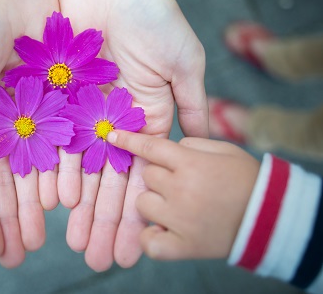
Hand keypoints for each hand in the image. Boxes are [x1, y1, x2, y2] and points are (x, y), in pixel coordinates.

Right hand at [0, 0, 57, 267]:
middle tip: (19, 256)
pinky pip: (61, 146)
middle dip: (10, 221)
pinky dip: (61, 174)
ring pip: (33, 173)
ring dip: (36, 208)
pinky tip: (65, 202)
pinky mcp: (57, 107)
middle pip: (4, 186)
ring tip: (41, 239)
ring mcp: (29, 121)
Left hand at [57, 0, 207, 270]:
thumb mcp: (183, 61)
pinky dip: (55, 171)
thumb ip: (191, 102)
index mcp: (146, 118)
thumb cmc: (154, 16)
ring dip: (79, 207)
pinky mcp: (59, 100)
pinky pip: (55, 141)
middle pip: (109, 181)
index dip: (139, 212)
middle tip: (98, 258)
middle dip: (105, 220)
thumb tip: (205, 143)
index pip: (143, 176)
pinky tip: (55, 203)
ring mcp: (85, 113)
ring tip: (76, 242)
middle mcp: (114, 122)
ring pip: (80, 168)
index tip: (137, 247)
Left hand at [109, 130, 259, 259]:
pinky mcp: (183, 246)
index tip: (111, 135)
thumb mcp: (224, 149)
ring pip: (143, 204)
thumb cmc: (248, 179)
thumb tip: (168, 145)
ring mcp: (180, 219)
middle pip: (147, 175)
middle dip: (157, 175)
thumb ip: (194, 142)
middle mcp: (181, 189)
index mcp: (191, 163)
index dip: (129, 139)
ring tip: (175, 205)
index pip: (151, 147)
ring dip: (153, 203)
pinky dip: (151, 238)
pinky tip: (162, 230)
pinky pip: (149, 242)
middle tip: (176, 181)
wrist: (271, 217)